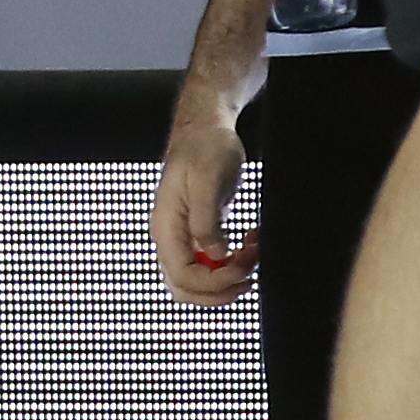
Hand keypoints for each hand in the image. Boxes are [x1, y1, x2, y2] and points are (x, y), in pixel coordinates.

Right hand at [154, 105, 253, 302]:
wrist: (206, 129)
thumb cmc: (204, 149)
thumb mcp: (206, 182)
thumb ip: (207, 222)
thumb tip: (216, 256)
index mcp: (166, 227)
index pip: (182, 276)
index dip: (214, 282)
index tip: (242, 267)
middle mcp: (170, 237)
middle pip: (185, 288)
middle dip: (219, 290)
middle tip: (248, 275)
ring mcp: (183, 237)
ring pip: (198, 280)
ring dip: (228, 279)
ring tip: (253, 255)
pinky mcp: (199, 233)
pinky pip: (211, 264)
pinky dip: (233, 264)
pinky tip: (250, 245)